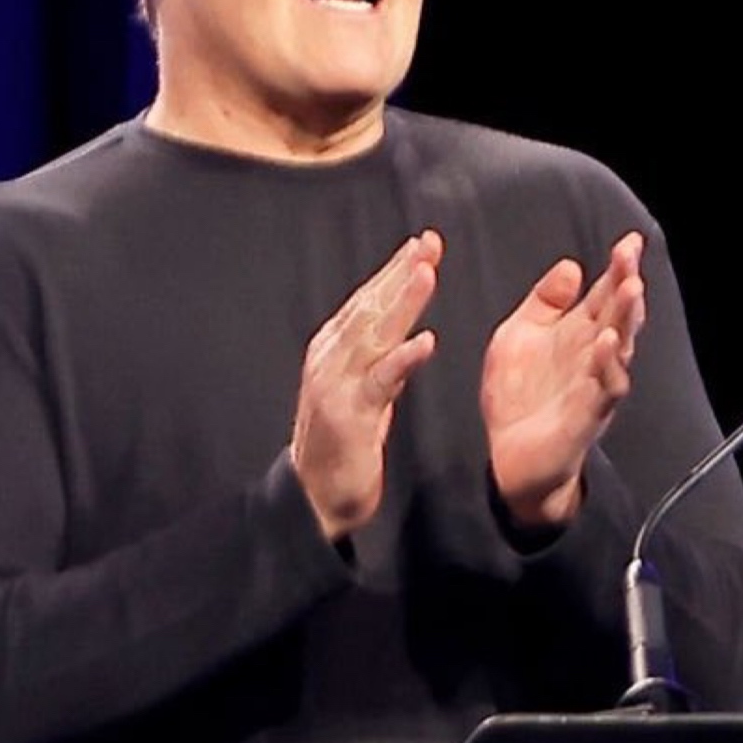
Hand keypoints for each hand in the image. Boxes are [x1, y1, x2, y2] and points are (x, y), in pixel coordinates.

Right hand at [291, 231, 442, 539]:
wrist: (314, 499)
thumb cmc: (341, 445)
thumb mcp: (365, 393)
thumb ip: (382, 362)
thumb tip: (407, 334)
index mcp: (333, 349)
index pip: (367, 300)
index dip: (394, 270)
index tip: (421, 244)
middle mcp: (331, 359)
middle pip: (370, 307)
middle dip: (400, 272)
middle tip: (428, 242)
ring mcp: (337, 386)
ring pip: (373, 335)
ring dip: (401, 302)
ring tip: (427, 272)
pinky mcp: (350, 416)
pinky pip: (380, 383)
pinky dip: (403, 359)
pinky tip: (425, 341)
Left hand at [481, 232, 644, 528]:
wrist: (509, 460)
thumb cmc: (520, 396)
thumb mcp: (520, 336)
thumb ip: (545, 302)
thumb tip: (571, 266)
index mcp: (578, 335)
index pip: (604, 295)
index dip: (618, 268)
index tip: (629, 240)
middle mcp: (593, 358)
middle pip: (618, 315)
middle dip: (627, 284)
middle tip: (631, 256)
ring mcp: (593, 386)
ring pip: (620, 348)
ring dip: (626, 319)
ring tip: (631, 289)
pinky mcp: (584, 416)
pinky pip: (603, 388)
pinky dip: (607, 365)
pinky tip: (607, 342)